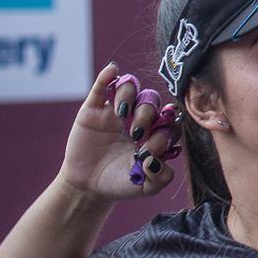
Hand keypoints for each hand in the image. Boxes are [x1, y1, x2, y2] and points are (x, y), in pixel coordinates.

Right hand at [57, 64, 182, 202]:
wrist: (89, 186)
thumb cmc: (121, 183)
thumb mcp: (145, 187)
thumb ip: (160, 178)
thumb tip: (158, 161)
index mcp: (156, 133)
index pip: (168, 121)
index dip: (164, 131)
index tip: (150, 148)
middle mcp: (139, 118)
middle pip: (151, 101)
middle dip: (147, 114)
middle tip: (136, 134)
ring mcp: (116, 111)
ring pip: (131, 88)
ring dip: (130, 97)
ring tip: (122, 116)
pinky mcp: (94, 108)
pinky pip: (102, 86)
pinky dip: (108, 76)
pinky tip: (112, 71)